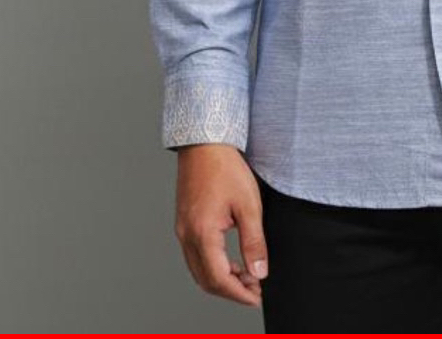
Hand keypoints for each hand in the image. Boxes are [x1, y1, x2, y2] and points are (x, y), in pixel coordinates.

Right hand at [173, 144, 267, 307]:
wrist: (205, 144)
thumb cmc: (226, 168)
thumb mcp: (248, 205)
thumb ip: (254, 241)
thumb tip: (259, 272)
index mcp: (202, 234)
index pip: (219, 279)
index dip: (239, 293)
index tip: (257, 297)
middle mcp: (187, 236)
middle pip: (206, 280)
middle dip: (231, 290)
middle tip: (255, 289)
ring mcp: (182, 230)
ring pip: (199, 270)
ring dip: (221, 279)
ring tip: (247, 275)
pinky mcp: (184, 223)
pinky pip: (195, 256)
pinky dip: (213, 265)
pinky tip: (231, 259)